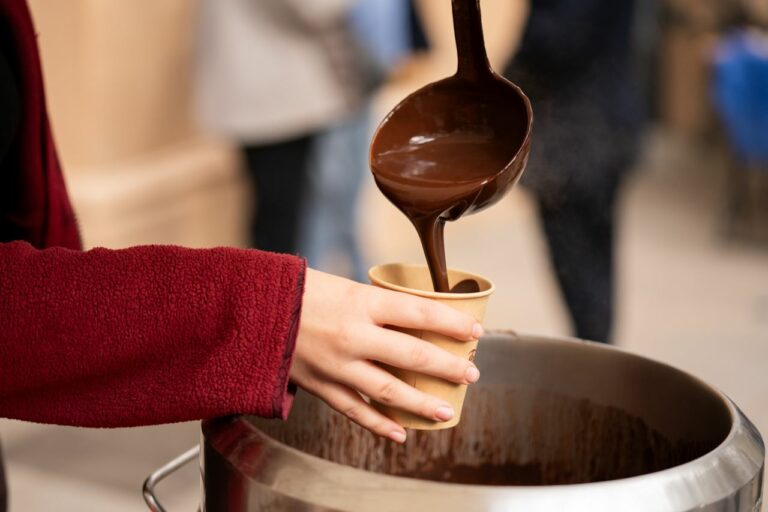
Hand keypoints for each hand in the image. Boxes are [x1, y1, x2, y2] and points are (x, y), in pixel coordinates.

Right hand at [290, 269, 482, 443]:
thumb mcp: (344, 286)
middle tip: (471, 374)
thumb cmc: (299, 291)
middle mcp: (354, 336)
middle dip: (448, 366)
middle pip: (413, 355)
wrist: (252, 310)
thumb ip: (375, 305)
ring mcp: (338, 365)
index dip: (452, 323)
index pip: (419, 313)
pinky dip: (379, 424)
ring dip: (421, 403)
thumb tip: (411, 317)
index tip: (474, 331)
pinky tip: (400, 433)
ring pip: (389, 390)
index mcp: (362, 303)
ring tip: (445, 411)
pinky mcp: (321, 386)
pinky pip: (356, 410)